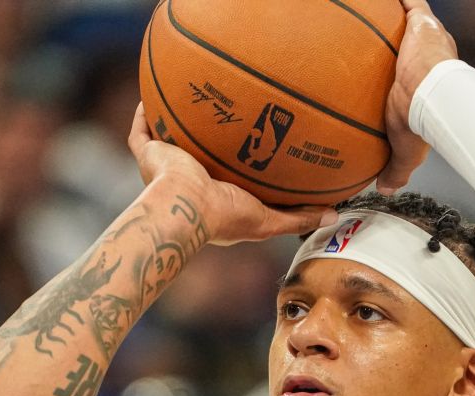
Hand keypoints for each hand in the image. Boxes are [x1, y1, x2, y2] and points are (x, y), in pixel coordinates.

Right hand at [128, 103, 335, 244]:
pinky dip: (146, 115)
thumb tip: (333, 216)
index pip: (226, 178)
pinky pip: (141, 132)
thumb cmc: (224, 217)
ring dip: (176, 123)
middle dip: (207, 139)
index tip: (253, 148)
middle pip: (198, 155)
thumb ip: (298, 217)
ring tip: (191, 101)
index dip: (236, 164)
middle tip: (225, 118)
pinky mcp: (148, 156)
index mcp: (213, 200)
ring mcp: (166, 169)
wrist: (186, 206)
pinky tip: (154, 96)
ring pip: (169, 141)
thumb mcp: (269, 220)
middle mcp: (189, 183)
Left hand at [376, 0, 457, 194]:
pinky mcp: (422, 21)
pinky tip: (381, 1)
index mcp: (433, 83)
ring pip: (412, 23)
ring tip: (376, 19)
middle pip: (416, 46)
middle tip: (381, 48)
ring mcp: (428, 37)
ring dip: (397, 20)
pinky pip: (410, 2)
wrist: (431, 94)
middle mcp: (433, 57)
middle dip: (403, 43)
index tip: (398, 76)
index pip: (422, 74)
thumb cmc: (423, 121)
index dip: (411, 72)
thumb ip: (397, 168)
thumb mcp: (407, 150)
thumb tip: (386, 189)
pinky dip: (398, 1)